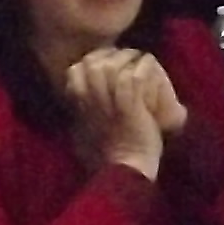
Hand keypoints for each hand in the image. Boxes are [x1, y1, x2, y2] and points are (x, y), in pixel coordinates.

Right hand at [64, 49, 178, 175]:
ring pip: (110, 66)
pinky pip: (133, 77)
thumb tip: (85, 94)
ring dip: (128, 59)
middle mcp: (89, 101)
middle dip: (111, 54)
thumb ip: (84, 110)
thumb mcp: (85, 129)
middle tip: (128, 57)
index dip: (93, 59)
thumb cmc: (109, 153)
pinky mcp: (128, 108)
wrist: (124, 169)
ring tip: (140, 60)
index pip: (75, 69)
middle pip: (92, 63)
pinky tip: (148, 68)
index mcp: (79, 104)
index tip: (109, 60)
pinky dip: (143, 68)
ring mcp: (108, 104)